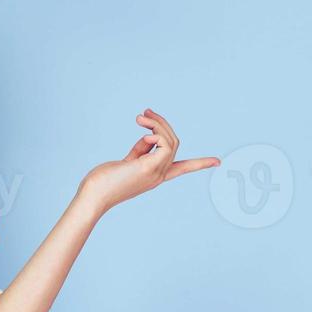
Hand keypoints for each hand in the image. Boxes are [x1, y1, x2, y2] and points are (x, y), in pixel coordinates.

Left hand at [77, 106, 219, 213]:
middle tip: (143, 114)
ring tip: (141, 117)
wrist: (93, 197)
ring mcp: (155, 173)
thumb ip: (140, 150)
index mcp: (154, 175)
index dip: (199, 163)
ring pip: (171, 141)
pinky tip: (143, 131)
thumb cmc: (102, 182)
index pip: (182, 169)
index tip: (218, 162)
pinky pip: (164, 144)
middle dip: (162, 125)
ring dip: (158, 124)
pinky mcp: (148, 168)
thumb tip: (149, 138)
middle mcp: (158, 175)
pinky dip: (156, 132)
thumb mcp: (125, 162)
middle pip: (174, 144)